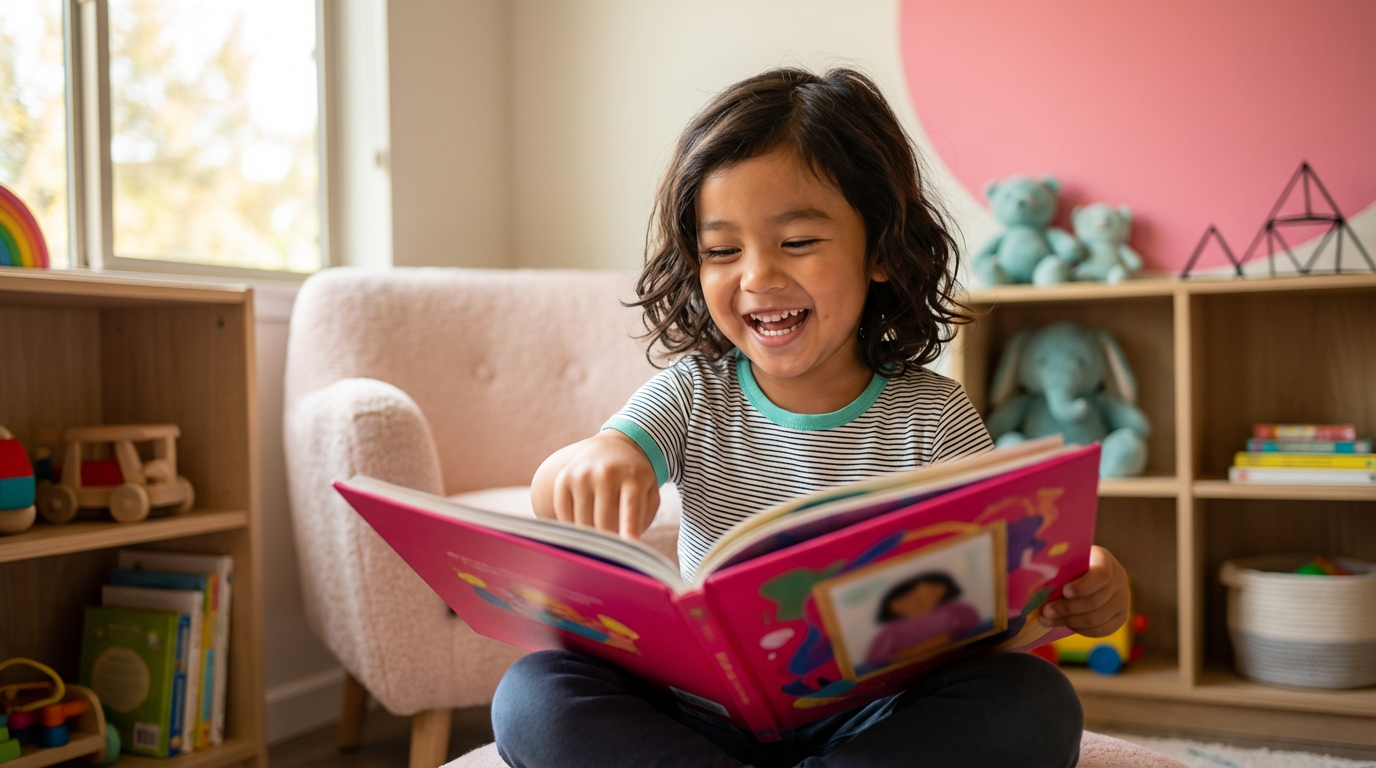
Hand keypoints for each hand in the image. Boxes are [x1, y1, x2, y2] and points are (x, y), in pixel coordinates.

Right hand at [531, 431, 658, 538]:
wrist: (609, 449)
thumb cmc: (632, 480)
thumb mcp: (649, 492)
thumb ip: (644, 517)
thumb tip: (628, 545)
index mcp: (633, 476)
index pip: (631, 508)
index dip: (630, 529)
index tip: (630, 546)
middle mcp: (606, 473)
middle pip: (604, 522)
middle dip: (610, 539)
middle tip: (615, 543)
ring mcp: (582, 475)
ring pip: (583, 523)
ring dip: (592, 534)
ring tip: (601, 528)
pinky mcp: (563, 480)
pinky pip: (564, 516)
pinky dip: (574, 526)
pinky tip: (585, 520)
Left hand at [1039, 545, 1127, 636]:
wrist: (1082, 573)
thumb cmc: (1068, 564)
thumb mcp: (1065, 560)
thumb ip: (1058, 571)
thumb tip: (1039, 589)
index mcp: (1104, 559)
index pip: (1101, 575)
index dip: (1083, 586)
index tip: (1064, 591)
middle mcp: (1119, 578)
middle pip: (1097, 600)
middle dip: (1068, 608)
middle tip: (1046, 611)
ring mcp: (1123, 599)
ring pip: (1097, 618)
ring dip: (1070, 621)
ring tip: (1047, 620)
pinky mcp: (1120, 617)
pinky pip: (1102, 630)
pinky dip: (1080, 630)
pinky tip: (1064, 624)